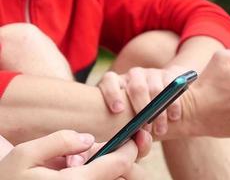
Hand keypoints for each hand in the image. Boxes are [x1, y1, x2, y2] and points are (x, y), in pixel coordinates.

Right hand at [0, 130, 151, 179]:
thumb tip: (88, 140)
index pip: (118, 166)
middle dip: (132, 161)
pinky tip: (97, 164)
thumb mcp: (25, 154)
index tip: (135, 136)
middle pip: (126, 178)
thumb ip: (58, 142)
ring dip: (121, 169)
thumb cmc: (12, 176)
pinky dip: (112, 174)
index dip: (131, 149)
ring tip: (110, 155)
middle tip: (131, 144)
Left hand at [99, 66, 186, 135]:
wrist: (162, 107)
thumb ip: (133, 138)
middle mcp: (133, 76)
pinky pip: (172, 88)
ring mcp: (151, 74)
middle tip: (145, 128)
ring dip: (159, 112)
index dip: (112, 94)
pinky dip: (173, 105)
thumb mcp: (131, 127)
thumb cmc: (138, 121)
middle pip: (136, 87)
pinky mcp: (168, 74)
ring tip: (160, 130)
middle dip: (142, 108)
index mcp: (116, 85)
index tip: (117, 110)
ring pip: (155, 89)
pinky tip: (173, 117)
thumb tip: (140, 138)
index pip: (109, 80)